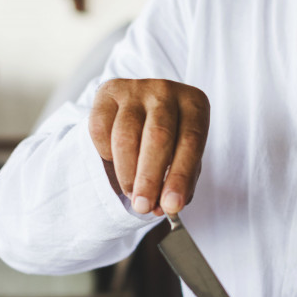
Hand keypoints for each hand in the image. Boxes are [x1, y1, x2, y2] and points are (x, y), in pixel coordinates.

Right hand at [88, 78, 209, 215]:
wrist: (143, 108)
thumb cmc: (170, 138)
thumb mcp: (183, 155)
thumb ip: (179, 181)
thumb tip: (165, 207)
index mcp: (194, 104)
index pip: (191, 141)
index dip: (181, 176)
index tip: (172, 206)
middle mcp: (166, 91)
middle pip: (158, 136)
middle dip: (149, 178)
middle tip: (143, 207)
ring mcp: (135, 89)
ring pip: (126, 136)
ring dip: (127, 173)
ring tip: (132, 195)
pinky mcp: (108, 92)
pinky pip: (101, 129)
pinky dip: (107, 154)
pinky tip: (116, 163)